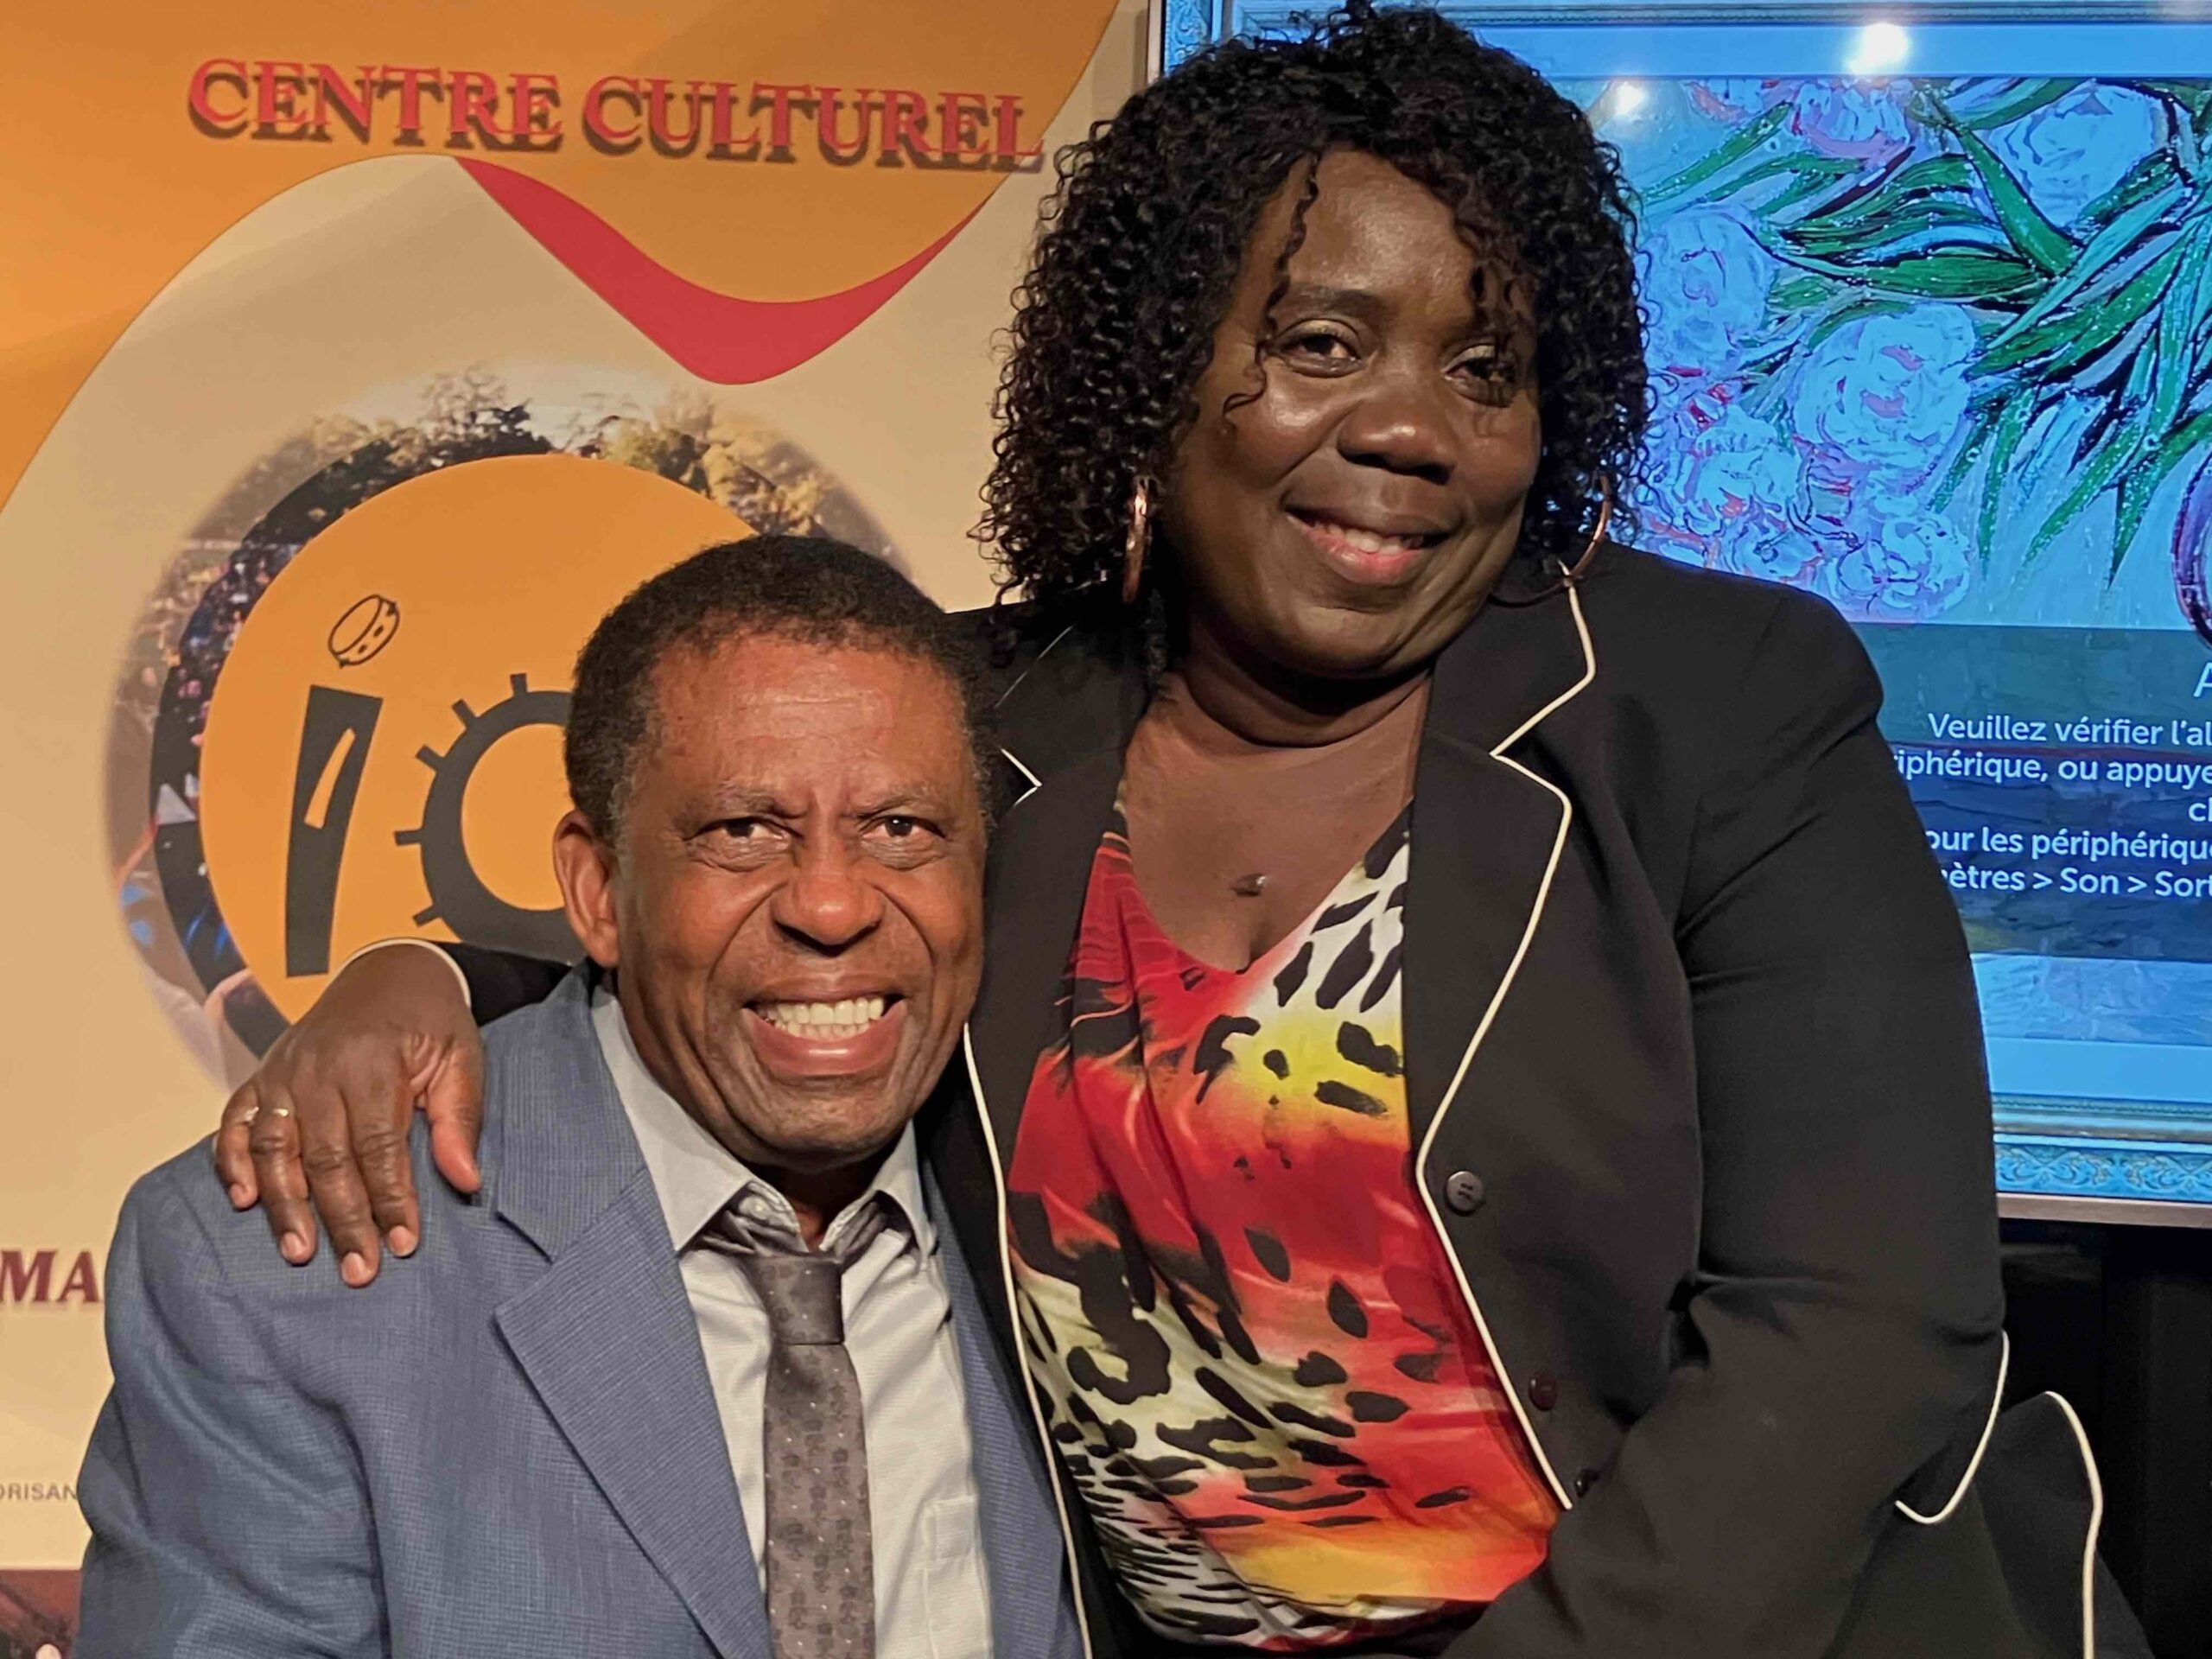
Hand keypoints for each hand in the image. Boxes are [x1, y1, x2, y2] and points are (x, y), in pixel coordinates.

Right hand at [211, 945, 483, 1286]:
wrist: (389, 971)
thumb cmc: (429, 1020)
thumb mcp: (462, 1057)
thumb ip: (460, 1118)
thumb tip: (465, 1180)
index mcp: (372, 1063)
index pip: (378, 1146)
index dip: (390, 1198)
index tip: (403, 1243)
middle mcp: (318, 1069)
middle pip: (325, 1157)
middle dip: (342, 1220)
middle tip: (358, 1270)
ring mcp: (283, 1072)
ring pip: (275, 1148)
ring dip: (284, 1205)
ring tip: (299, 1251)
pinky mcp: (262, 1076)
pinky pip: (236, 1123)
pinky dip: (232, 1162)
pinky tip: (243, 1200)